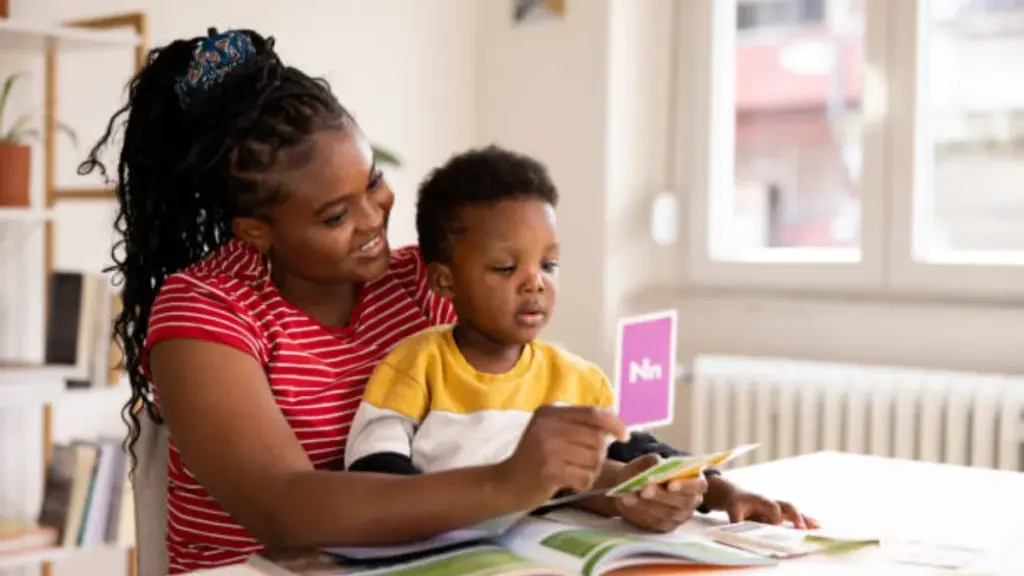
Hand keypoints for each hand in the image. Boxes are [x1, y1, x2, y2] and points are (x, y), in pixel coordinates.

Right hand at [497, 406, 627, 507]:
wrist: (504, 483)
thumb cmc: (534, 458)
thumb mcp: (551, 431)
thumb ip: (578, 425)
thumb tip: (616, 426)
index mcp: (550, 411)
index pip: (592, 413)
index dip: (615, 423)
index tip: (625, 436)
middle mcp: (548, 425)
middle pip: (597, 439)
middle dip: (597, 455)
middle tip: (581, 464)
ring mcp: (547, 448)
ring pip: (594, 460)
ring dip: (590, 471)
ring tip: (573, 473)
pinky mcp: (549, 470)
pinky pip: (585, 477)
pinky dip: (583, 484)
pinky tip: (569, 483)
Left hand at [613, 454, 707, 532]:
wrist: (631, 487)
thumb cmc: (644, 471)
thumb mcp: (645, 462)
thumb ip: (652, 461)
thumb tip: (657, 462)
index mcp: (694, 480)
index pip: (699, 485)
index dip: (687, 485)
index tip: (670, 484)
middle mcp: (691, 501)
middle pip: (683, 502)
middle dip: (662, 495)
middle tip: (645, 489)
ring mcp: (679, 516)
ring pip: (667, 514)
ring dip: (648, 504)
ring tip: (630, 495)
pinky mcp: (665, 526)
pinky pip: (655, 522)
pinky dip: (639, 512)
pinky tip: (627, 503)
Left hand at [724, 490, 819, 529]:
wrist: (740, 495)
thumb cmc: (737, 503)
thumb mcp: (733, 510)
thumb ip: (736, 519)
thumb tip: (738, 529)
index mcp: (761, 500)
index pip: (771, 506)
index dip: (775, 514)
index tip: (778, 523)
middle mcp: (773, 503)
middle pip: (787, 506)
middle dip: (795, 516)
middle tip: (801, 528)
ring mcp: (780, 508)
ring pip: (795, 512)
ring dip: (806, 519)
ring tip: (818, 527)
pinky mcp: (784, 514)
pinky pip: (797, 517)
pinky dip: (807, 521)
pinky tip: (818, 527)